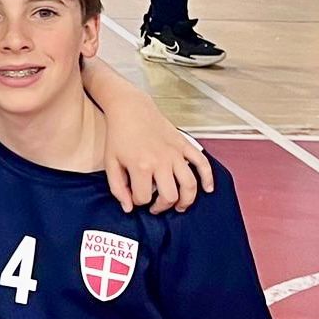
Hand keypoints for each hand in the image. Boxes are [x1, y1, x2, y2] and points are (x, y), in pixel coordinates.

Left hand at [101, 96, 212, 212]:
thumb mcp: (110, 163)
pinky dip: (208, 178)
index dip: (138, 202)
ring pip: (189, 185)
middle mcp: (161, 162)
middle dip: (162, 206)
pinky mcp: (185, 145)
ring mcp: (176, 154)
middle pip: (170, 196)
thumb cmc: (119, 136)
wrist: (131, 110)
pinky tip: (208, 189)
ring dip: (186, 200)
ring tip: (180, 206)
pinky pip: (202, 163)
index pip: (143, 198)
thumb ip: (117, 188)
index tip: (136, 197)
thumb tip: (128, 208)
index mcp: (141, 167)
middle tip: (156, 207)